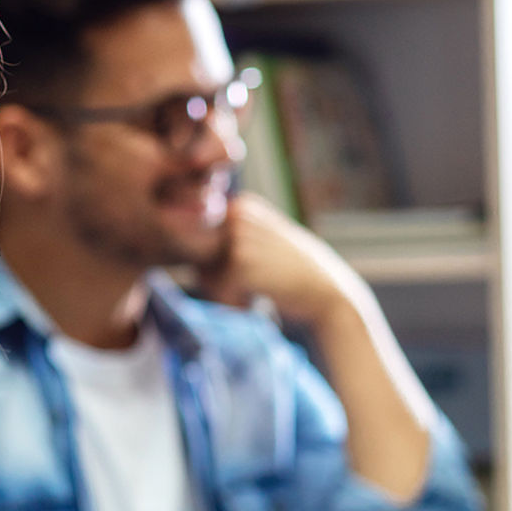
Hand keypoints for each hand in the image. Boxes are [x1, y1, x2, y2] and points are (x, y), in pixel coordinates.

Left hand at [195, 192, 363, 323]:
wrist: (329, 293)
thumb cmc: (296, 274)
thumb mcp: (267, 242)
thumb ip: (234, 238)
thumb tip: (183, 241)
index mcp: (243, 206)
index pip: (203, 242)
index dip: (219, 267)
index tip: (255, 273)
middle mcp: (238, 215)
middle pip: (198, 257)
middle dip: (218, 280)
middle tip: (256, 287)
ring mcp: (238, 237)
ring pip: (203, 275)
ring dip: (224, 293)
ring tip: (258, 292)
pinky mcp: (239, 263)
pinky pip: (215, 291)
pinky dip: (233, 304)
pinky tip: (258, 300)